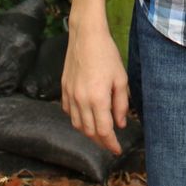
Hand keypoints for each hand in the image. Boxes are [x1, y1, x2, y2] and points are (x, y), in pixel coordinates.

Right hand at [60, 22, 129, 155]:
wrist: (86, 35)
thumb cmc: (107, 54)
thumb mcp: (121, 78)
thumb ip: (121, 104)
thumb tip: (120, 123)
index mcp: (98, 99)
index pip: (104, 131)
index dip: (111, 143)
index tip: (117, 150)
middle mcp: (81, 100)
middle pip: (89, 132)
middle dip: (100, 141)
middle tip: (110, 142)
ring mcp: (70, 94)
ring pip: (77, 124)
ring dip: (88, 132)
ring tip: (99, 132)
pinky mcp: (64, 88)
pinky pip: (69, 111)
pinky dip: (77, 119)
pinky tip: (85, 116)